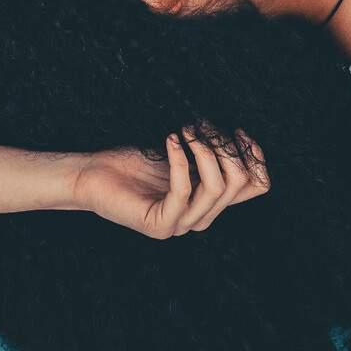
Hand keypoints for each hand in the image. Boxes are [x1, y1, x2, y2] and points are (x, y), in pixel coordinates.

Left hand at [70, 128, 267, 239]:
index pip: (256, 186)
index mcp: (211, 202)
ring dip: (205, 151)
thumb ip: (210, 153)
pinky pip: (182, 192)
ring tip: (186, 129)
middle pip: (239, 183)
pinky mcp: (159, 225)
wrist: (93, 176)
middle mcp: (200, 218)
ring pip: (216, 188)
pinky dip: (180, 160)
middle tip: (202, 125)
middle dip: (226, 147)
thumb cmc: (134, 161)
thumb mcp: (182, 153)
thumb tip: (240, 136)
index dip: (255, 157)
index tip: (237, 131)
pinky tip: (169, 140)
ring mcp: (180, 225)